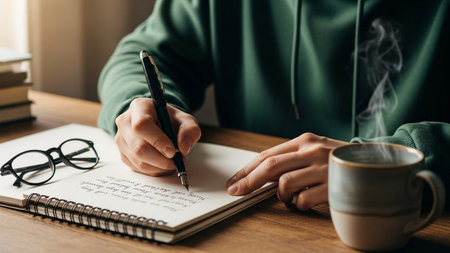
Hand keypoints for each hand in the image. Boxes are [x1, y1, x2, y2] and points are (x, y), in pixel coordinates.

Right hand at [114, 97, 200, 175]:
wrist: (158, 123)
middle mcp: (125, 122)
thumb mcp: (185, 119)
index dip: (157, 140)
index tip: (172, 151)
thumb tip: (183, 148)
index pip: (142, 125)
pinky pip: (138, 168)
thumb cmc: (169, 120)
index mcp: (139, 107)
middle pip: (138, 147)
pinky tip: (163, 164)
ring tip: (172, 162)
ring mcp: (121, 139)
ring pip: (139, 161)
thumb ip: (190, 130)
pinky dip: (154, 170)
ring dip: (160, 167)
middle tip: (177, 161)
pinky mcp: (123, 154)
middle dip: (161, 160)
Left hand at [226, 133, 346, 209]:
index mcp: (305, 140)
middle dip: (249, 181)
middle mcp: (313, 151)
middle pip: (271, 167)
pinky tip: (307, 201)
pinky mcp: (334, 186)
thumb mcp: (315, 151)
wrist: (377, 164)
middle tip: (237, 192)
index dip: (247, 169)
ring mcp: (324, 168)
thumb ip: (290, 160)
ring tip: (290, 197)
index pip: (268, 155)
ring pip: (285, 185)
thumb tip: (259, 176)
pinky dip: (300, 205)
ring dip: (282, 196)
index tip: (233, 182)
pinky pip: (303, 200)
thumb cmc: (339, 160)